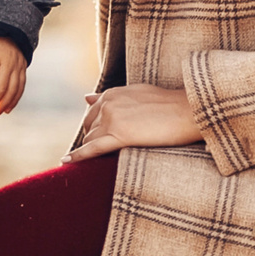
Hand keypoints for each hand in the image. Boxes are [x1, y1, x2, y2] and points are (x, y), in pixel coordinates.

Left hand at [69, 84, 199, 160]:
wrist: (188, 111)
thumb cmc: (169, 103)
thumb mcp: (136, 93)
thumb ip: (110, 97)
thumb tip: (86, 97)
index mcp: (112, 94)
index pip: (92, 113)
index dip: (94, 127)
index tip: (95, 136)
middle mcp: (108, 104)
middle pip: (89, 127)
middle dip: (91, 139)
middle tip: (97, 151)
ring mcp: (112, 119)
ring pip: (91, 139)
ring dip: (90, 149)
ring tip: (87, 162)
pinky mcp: (120, 135)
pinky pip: (93, 148)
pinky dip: (78, 155)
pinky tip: (66, 161)